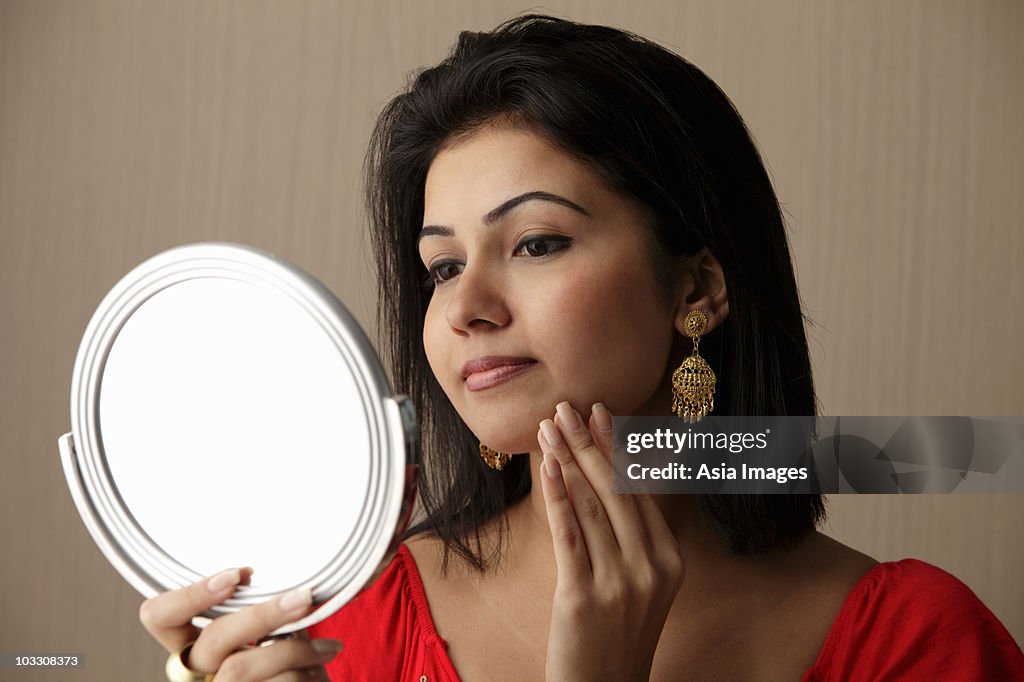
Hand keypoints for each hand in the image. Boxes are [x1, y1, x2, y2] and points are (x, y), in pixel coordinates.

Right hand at [139, 568, 341, 680]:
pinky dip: (301, 677)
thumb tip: (290, 585)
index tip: (239, 575)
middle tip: (304, 597)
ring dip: (294, 650)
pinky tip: (318, 672)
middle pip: (212, 639)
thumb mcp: (272, 634)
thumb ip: (265, 613)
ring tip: (328, 647)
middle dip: (262, 614)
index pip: (159, 616)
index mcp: (195, 646)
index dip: (190, 595)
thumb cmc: (288, 667)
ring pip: (239, 667)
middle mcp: (196, 673)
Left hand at [537, 402, 684, 681]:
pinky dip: (557, 496)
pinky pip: (570, 534)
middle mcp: (651, 567)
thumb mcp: (641, 587)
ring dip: (567, 459)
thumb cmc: (615, 637)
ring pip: (591, 505)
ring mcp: (620, 582)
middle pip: (617, 490)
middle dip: (591, 442)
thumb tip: (605, 482)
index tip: (602, 415)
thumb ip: (632, 541)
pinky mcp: (584, 596)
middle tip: (569, 407)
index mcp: (670, 561)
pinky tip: (547, 468)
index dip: (618, 448)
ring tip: (550, 428)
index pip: (641, 491)